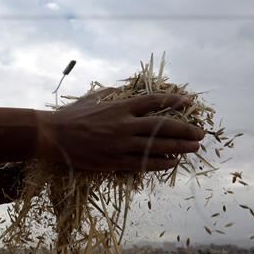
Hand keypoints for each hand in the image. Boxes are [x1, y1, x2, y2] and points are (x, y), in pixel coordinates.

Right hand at [35, 92, 204, 171]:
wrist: (52, 137)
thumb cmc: (70, 116)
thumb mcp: (92, 98)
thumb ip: (111, 95)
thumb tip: (122, 90)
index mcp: (119, 107)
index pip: (153, 101)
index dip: (174, 101)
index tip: (189, 102)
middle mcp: (124, 125)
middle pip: (162, 126)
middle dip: (185, 129)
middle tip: (201, 133)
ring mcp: (120, 145)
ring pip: (157, 146)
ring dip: (179, 147)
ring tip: (194, 147)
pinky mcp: (114, 162)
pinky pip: (143, 163)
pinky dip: (160, 163)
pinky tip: (173, 162)